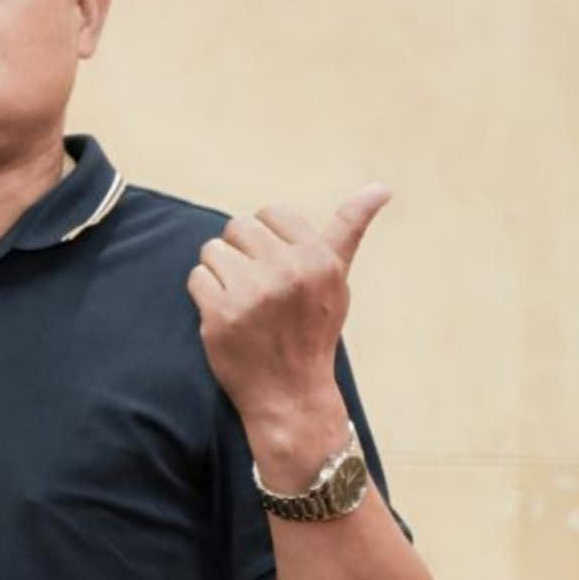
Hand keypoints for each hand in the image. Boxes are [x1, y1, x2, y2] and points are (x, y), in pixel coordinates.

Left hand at [186, 185, 389, 440]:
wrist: (290, 393)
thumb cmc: (313, 328)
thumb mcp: (337, 278)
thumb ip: (350, 228)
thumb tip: (381, 187)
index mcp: (318, 258)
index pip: (272, 213)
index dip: (268, 239)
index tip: (278, 267)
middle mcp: (287, 272)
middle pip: (239, 227)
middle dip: (242, 252)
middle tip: (257, 285)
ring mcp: (252, 294)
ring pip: (213, 250)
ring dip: (221, 272)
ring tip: (242, 300)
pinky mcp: (220, 315)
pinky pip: (197, 277)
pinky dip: (205, 294)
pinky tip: (226, 315)